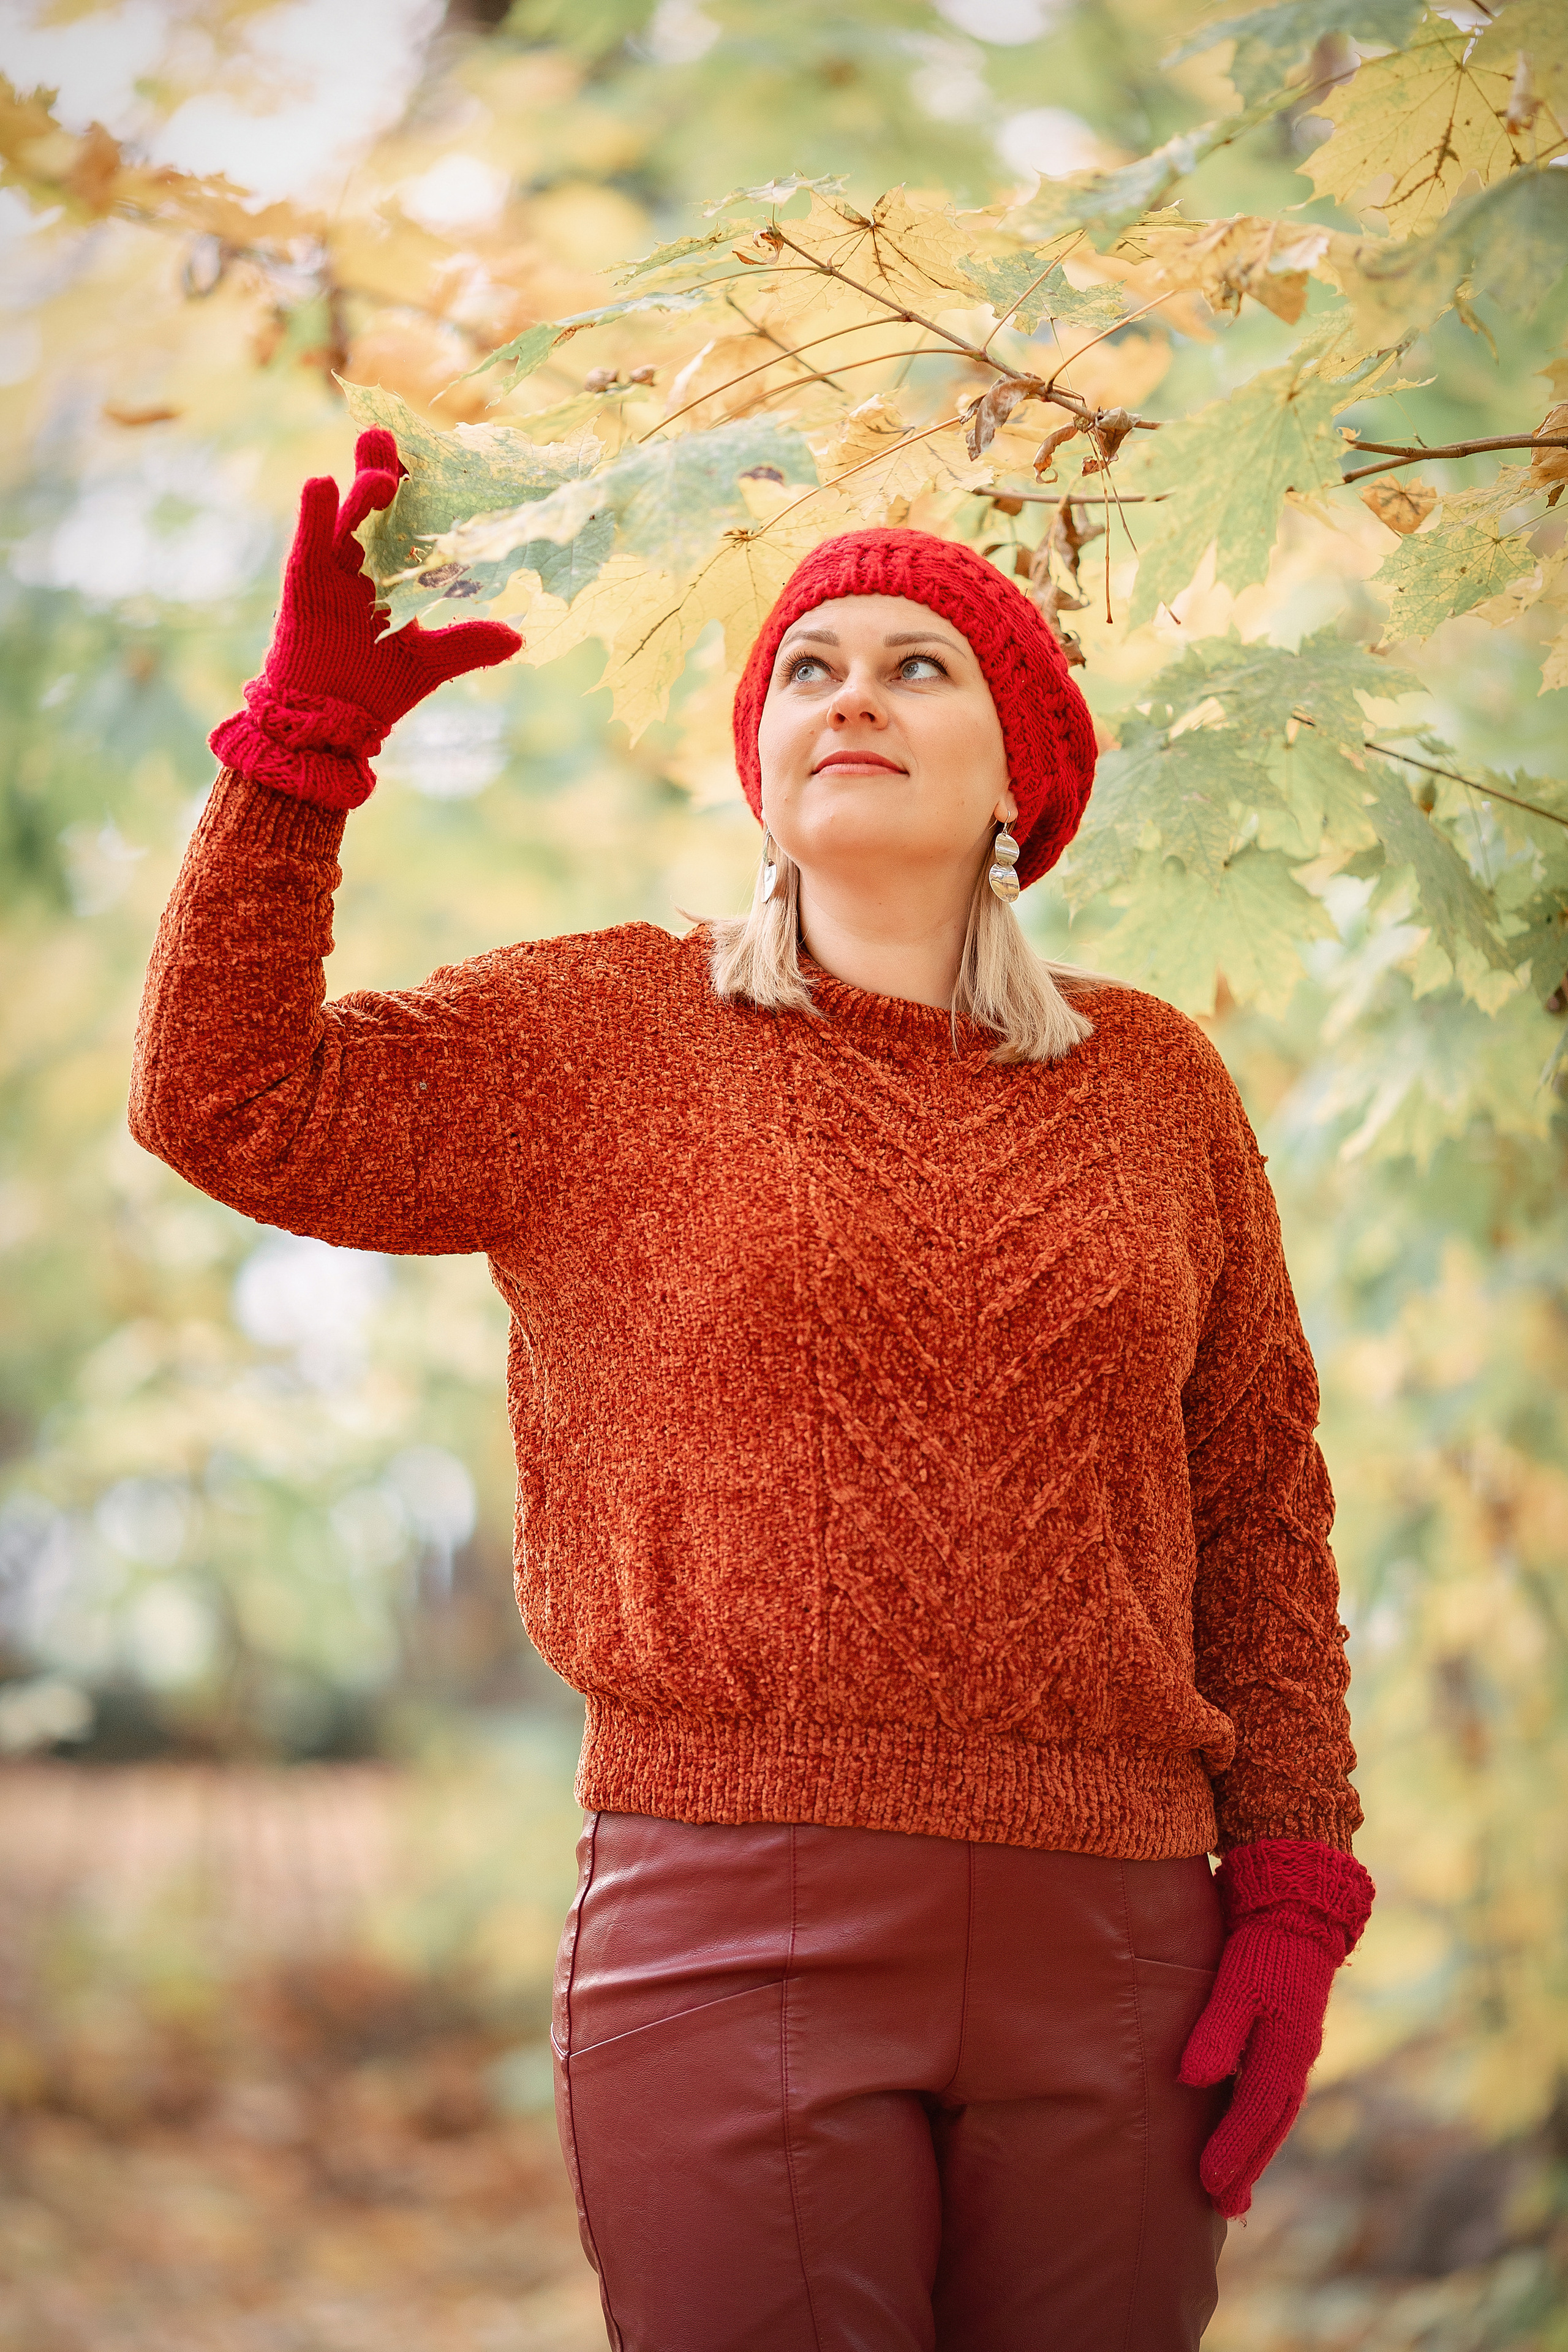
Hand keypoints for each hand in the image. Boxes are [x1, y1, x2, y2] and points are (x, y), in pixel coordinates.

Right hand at [210, 428, 520, 810]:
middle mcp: (363, 563)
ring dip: (362, 495)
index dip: (420, 490)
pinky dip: (313, 513)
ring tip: (381, 477)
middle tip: (390, 436)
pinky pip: (308, 541)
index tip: (438, 461)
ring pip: (348, 519)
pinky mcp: (303, 583)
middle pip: (376, 508)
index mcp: (395, 573)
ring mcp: (332, 570)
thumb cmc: (376, 687)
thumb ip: (470, 644)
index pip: (409, 521)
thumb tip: (518, 638)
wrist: (329, 720)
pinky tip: (321, 482)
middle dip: (383, 470)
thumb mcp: (432, 662)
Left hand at [1179, 1838, 1373, 2218]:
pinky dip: (1258, 2121)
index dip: (1232, 2150)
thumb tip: (1192, 2081)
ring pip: (1274, 2113)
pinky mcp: (1285, 2035)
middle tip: (1224, 2206)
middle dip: (1247, 2165)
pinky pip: (1272, 2092)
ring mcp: (1294, 2048)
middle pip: (1270, 2125)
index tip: (1208, 2185)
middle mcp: (1295, 2057)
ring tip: (1234, 2188)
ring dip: (1254, 2149)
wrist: (1298, 1906)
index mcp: (1286, 2049)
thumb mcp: (1237, 1981)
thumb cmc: (1263, 1943)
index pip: (1255, 2113)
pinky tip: (1244, 2131)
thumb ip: (1217, 2031)